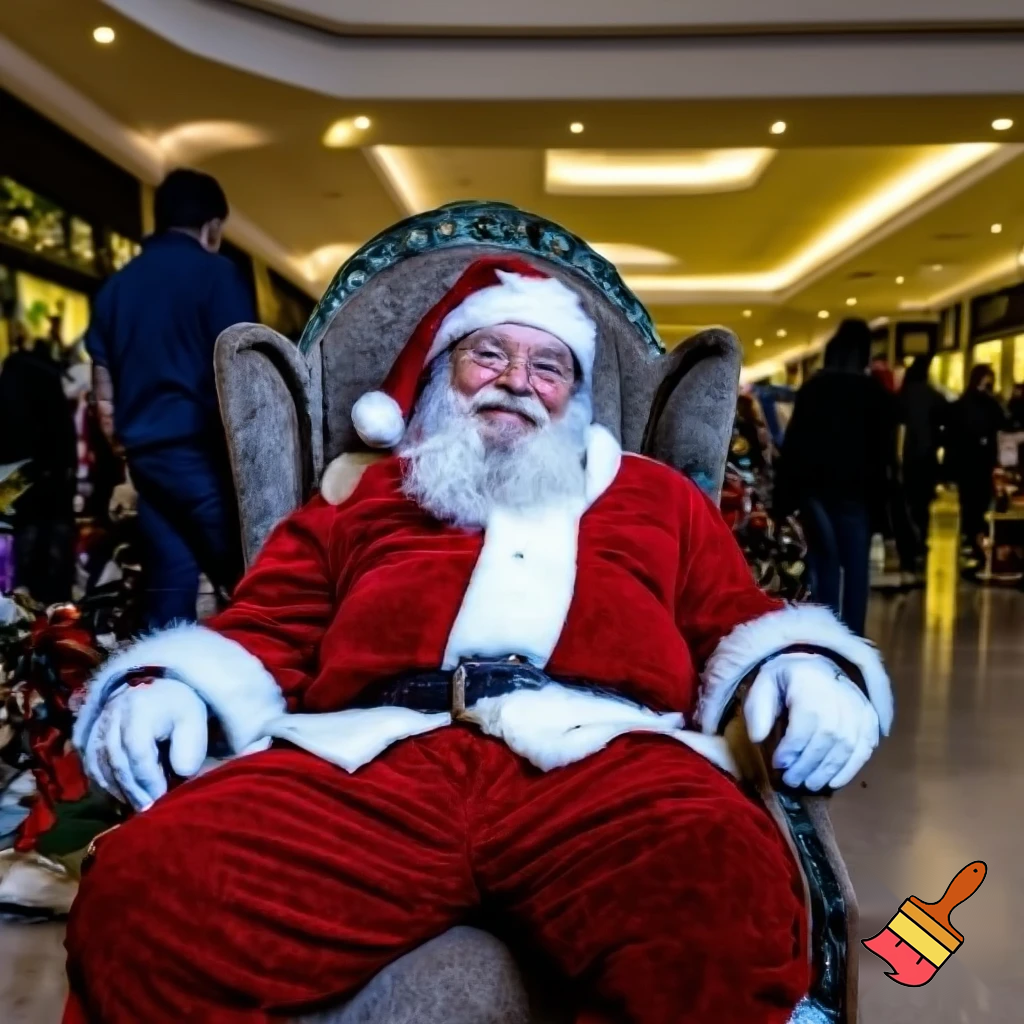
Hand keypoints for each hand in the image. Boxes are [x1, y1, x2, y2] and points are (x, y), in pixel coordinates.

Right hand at [83, 678, 207, 810]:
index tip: (161, 797)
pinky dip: (100, 782)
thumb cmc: (179, 707)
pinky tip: (116, 795)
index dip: (148, 778)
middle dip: (132, 789)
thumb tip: (181, 773)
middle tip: (147, 810)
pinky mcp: (88, 732)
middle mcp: (112, 715)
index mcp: (139, 709)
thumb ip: (191, 747)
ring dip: (115, 789)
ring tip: (133, 805)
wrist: (158, 687)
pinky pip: (88, 762)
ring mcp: (96, 724)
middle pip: (116, 760)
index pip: (138, 751)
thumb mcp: (194, 721)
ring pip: (98, 764)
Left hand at [743, 653, 879, 790]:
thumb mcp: (763, 685)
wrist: (818, 668)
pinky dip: (850, 769)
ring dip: (826, 771)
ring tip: (808, 784)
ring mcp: (859, 707)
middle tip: (791, 780)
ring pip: (846, 746)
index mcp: (809, 682)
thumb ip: (758, 710)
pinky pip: (865, 748)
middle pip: (827, 737)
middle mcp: (839, 694)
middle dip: (807, 765)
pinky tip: (833, 782)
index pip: (804, 722)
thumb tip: (757, 738)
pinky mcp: (870, 719)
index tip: (778, 764)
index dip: (792, 748)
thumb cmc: (786, 680)